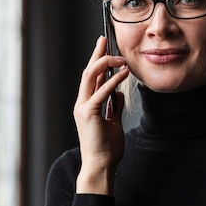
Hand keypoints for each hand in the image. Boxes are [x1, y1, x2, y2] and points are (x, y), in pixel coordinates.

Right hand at [73, 36, 129, 194]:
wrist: (101, 166)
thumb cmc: (107, 149)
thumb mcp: (113, 123)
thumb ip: (113, 107)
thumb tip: (118, 92)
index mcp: (86, 105)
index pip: (91, 78)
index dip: (97, 60)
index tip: (104, 47)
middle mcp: (82, 104)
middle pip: (88, 72)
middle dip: (97, 54)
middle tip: (104, 39)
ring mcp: (83, 108)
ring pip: (90, 77)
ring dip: (105, 64)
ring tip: (120, 58)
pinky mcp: (89, 113)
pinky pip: (101, 92)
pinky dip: (113, 80)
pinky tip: (124, 73)